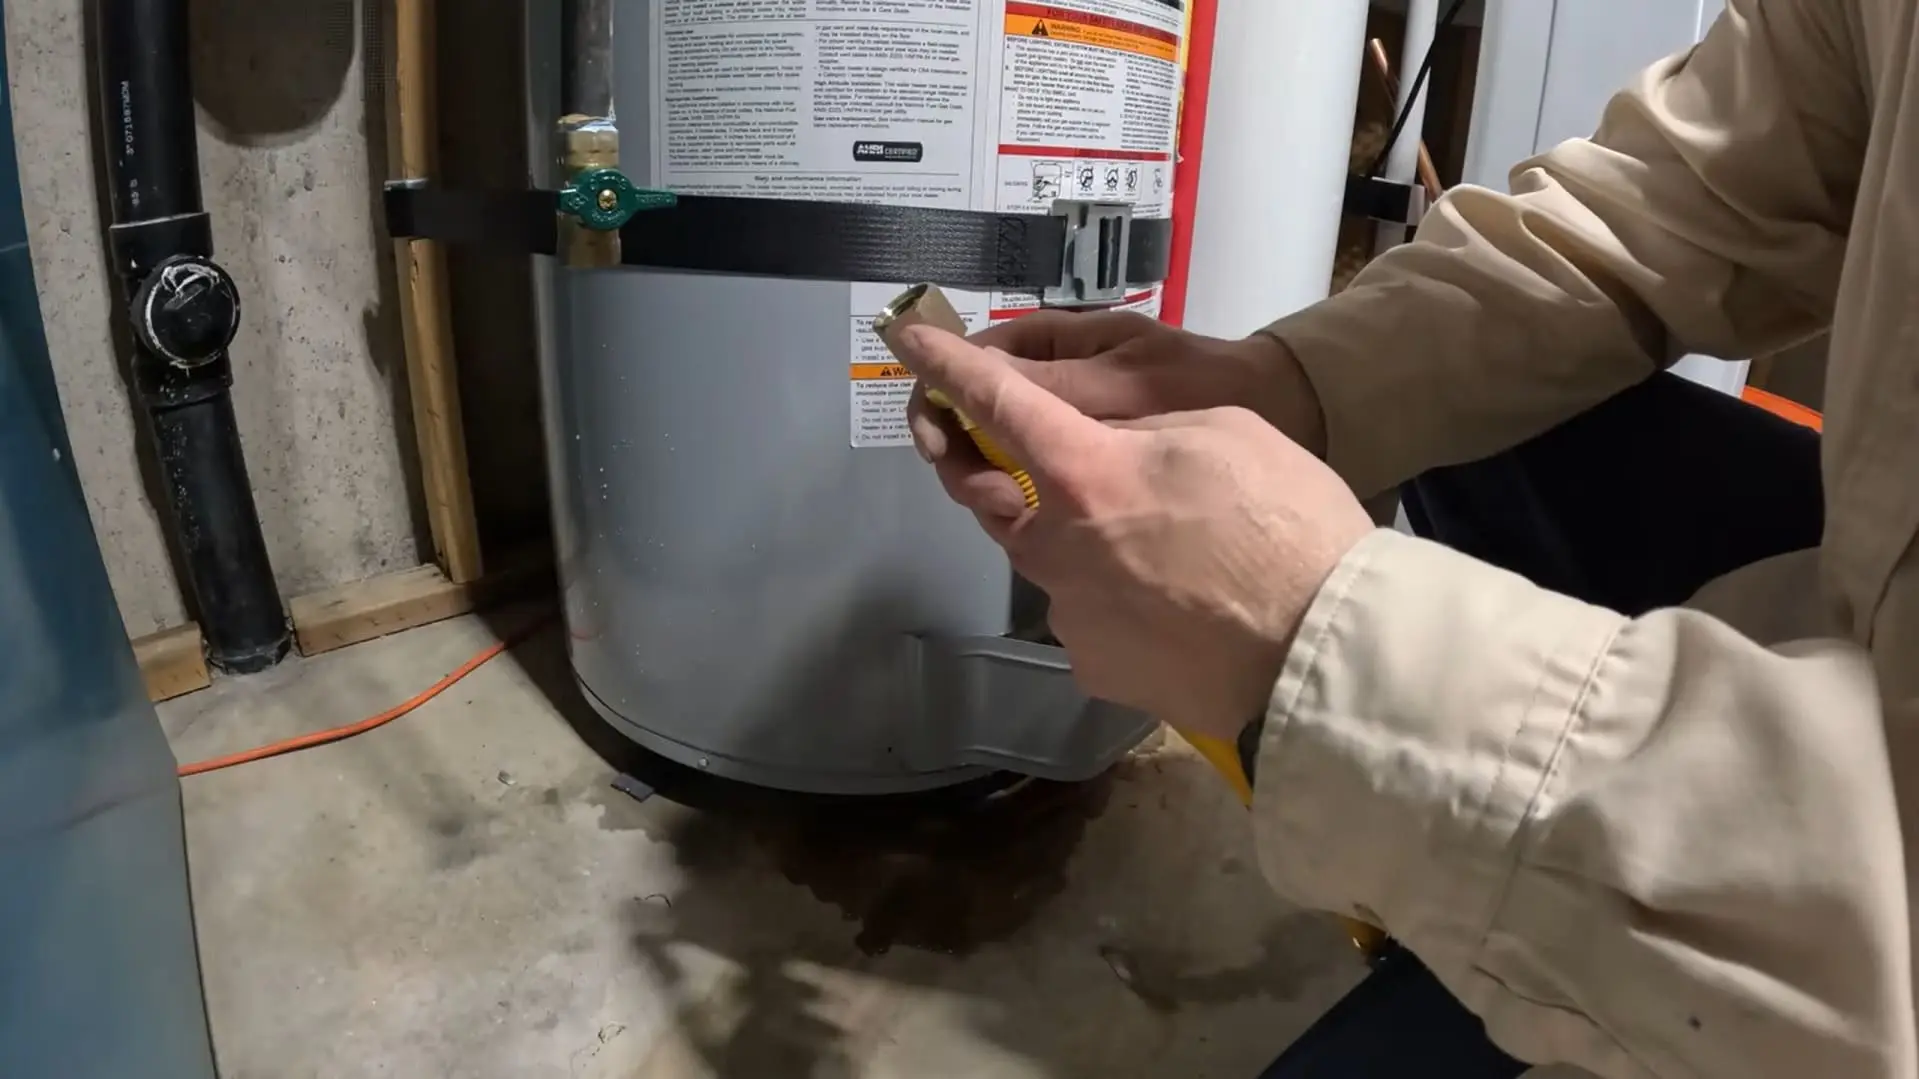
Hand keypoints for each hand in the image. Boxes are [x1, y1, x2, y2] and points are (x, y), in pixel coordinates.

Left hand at [896, 324, 1372, 741]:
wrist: (1325, 655)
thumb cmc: (1289, 527)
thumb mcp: (1221, 434)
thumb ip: (1141, 432)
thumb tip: (1108, 449)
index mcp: (1083, 473)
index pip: (994, 402)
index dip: (944, 366)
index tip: (909, 340)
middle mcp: (1055, 548)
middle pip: (990, 496)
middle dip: (985, 464)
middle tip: (1006, 447)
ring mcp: (1070, 616)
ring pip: (1048, 561)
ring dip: (1078, 539)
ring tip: (1158, 543)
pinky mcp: (1095, 668)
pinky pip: (1089, 617)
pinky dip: (1117, 600)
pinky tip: (1176, 603)